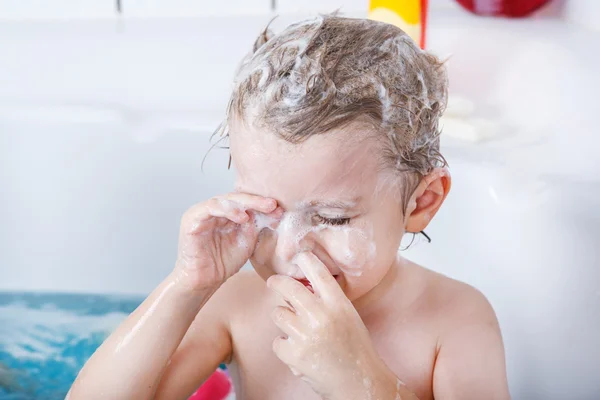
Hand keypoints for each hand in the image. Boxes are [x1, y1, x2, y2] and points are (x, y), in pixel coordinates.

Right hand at [175, 193, 280, 290]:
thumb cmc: (224, 262)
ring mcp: (201, 212)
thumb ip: (256, 225)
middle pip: (236, 198)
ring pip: (225, 199)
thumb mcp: (247, 241)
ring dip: (245, 203)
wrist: (205, 281)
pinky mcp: (192, 218)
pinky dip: (228, 209)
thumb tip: (274, 211)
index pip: (244, 202)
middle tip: (273, 204)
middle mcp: (213, 209)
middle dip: (257, 201)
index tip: (280, 210)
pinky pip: (210, 207)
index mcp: (225, 213)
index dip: (262, 205)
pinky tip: (243, 218)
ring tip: (262, 208)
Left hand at [267, 252, 390, 399]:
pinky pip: (277, 340)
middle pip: (288, 287)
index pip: (318, 273)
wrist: (358, 382)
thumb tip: (300, 284)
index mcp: (338, 304)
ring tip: (295, 328)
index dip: (306, 259)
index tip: (299, 255)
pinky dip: (284, 345)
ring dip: (283, 318)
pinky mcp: (294, 354)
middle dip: (277, 282)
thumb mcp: (348, 316)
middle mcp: (321, 316)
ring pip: (278, 313)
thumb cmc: (354, 347)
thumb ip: (328, 300)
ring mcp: (306, 335)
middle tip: (273, 282)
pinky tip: (297, 349)